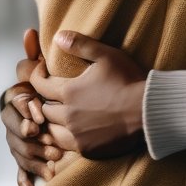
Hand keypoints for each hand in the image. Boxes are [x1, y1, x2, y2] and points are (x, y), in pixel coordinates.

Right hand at [0, 27, 63, 185]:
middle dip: (26, 135)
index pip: (14, 105)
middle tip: (41, 140)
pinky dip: (24, 181)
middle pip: (13, 131)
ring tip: (50, 162)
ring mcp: (18, 140)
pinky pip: (20, 171)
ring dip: (32, 156)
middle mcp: (14, 121)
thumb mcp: (48, 69)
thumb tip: (30, 30)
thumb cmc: (58, 86)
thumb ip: (36, 52)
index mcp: (17, 100)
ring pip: (18, 151)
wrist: (70, 109)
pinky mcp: (25, 158)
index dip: (25, 109)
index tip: (39, 114)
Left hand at [30, 31, 147, 160]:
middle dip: (46, 100)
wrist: (148, 111)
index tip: (43, 71)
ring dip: (54, 123)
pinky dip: (68, 138)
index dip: (37, 76)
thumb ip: (80, 45)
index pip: (38, 85)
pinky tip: (77, 131)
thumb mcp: (106, 56)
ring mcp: (77, 135)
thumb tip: (58, 36)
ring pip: (51, 131)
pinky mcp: (87, 149)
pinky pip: (68, 146)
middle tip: (55, 95)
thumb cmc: (129, 81)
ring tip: (63, 116)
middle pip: (43, 109)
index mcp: (69, 91)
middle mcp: (68, 115)